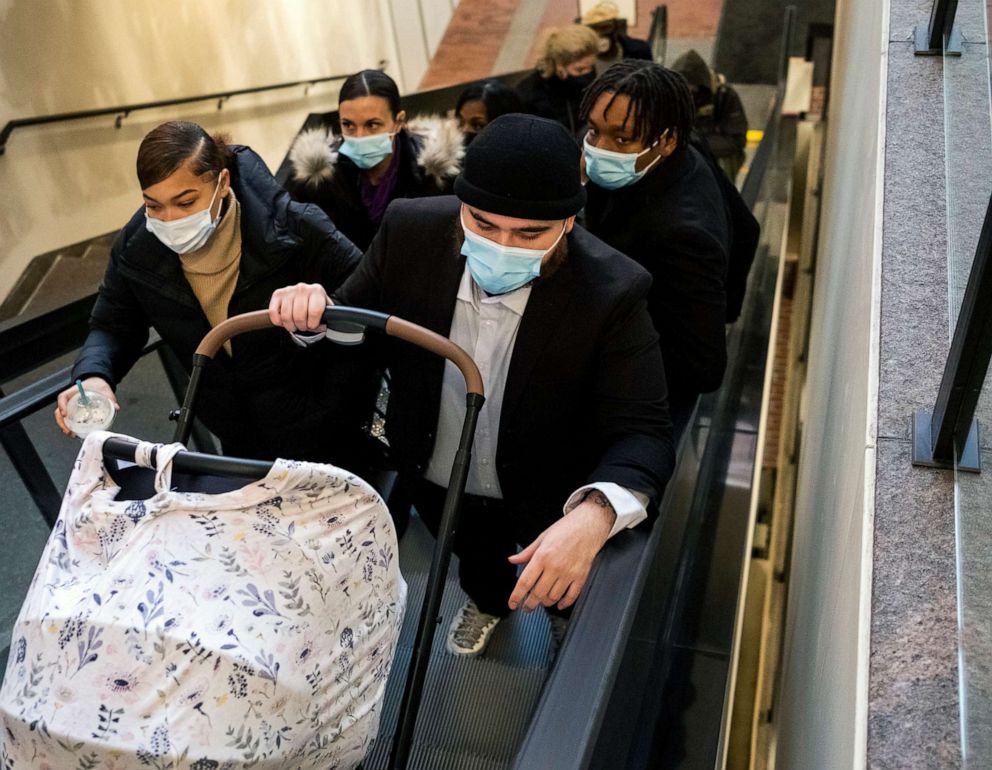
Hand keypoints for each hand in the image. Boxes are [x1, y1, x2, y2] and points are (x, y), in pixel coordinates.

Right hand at [54, 377, 118, 436]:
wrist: (98, 384)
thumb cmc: (98, 386)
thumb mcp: (105, 391)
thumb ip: (110, 398)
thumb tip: (116, 407)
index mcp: (74, 392)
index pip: (63, 397)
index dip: (62, 406)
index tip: (65, 414)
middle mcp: (70, 400)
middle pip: (59, 410)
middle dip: (62, 422)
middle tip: (69, 430)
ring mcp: (71, 406)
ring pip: (62, 417)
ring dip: (65, 426)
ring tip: (71, 434)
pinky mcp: (75, 412)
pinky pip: (69, 419)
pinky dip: (70, 426)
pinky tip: (75, 432)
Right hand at [268, 283, 330, 332]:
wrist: (307, 295)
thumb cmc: (316, 305)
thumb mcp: (325, 310)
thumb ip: (325, 318)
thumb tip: (321, 327)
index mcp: (317, 291)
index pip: (315, 311)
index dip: (313, 323)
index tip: (312, 326)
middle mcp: (302, 288)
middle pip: (299, 316)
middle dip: (301, 326)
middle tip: (303, 327)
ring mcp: (289, 290)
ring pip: (286, 316)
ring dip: (290, 326)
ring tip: (294, 325)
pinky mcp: (277, 294)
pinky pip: (273, 312)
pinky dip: (278, 321)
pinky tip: (284, 322)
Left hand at [507, 494, 614, 611]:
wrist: (589, 525)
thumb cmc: (567, 528)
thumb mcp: (542, 537)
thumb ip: (527, 552)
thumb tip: (513, 560)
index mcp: (543, 556)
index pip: (525, 582)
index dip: (517, 596)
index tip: (512, 603)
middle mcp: (555, 567)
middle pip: (538, 593)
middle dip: (529, 604)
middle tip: (526, 607)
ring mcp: (569, 573)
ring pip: (553, 597)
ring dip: (545, 603)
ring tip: (541, 602)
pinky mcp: (581, 577)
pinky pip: (571, 596)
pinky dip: (564, 603)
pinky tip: (559, 603)